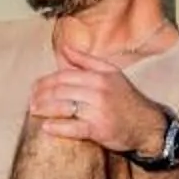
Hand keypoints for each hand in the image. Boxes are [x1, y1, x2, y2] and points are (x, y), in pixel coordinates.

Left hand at [28, 45, 166, 159]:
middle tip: (30, 101)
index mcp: (99, 75)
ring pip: (64, 106)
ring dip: (45, 108)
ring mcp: (99, 110)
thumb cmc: (126, 98)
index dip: (46, 81)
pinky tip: (46, 127)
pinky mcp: (100, 130)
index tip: (34, 88)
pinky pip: (74, 127)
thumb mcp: (111, 73)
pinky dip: (58, 127)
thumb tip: (64, 48)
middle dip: (41, 95)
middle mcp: (98, 90)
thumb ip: (86, 61)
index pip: (64, 75)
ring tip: (34, 111)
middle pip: (61, 90)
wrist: (147, 125)